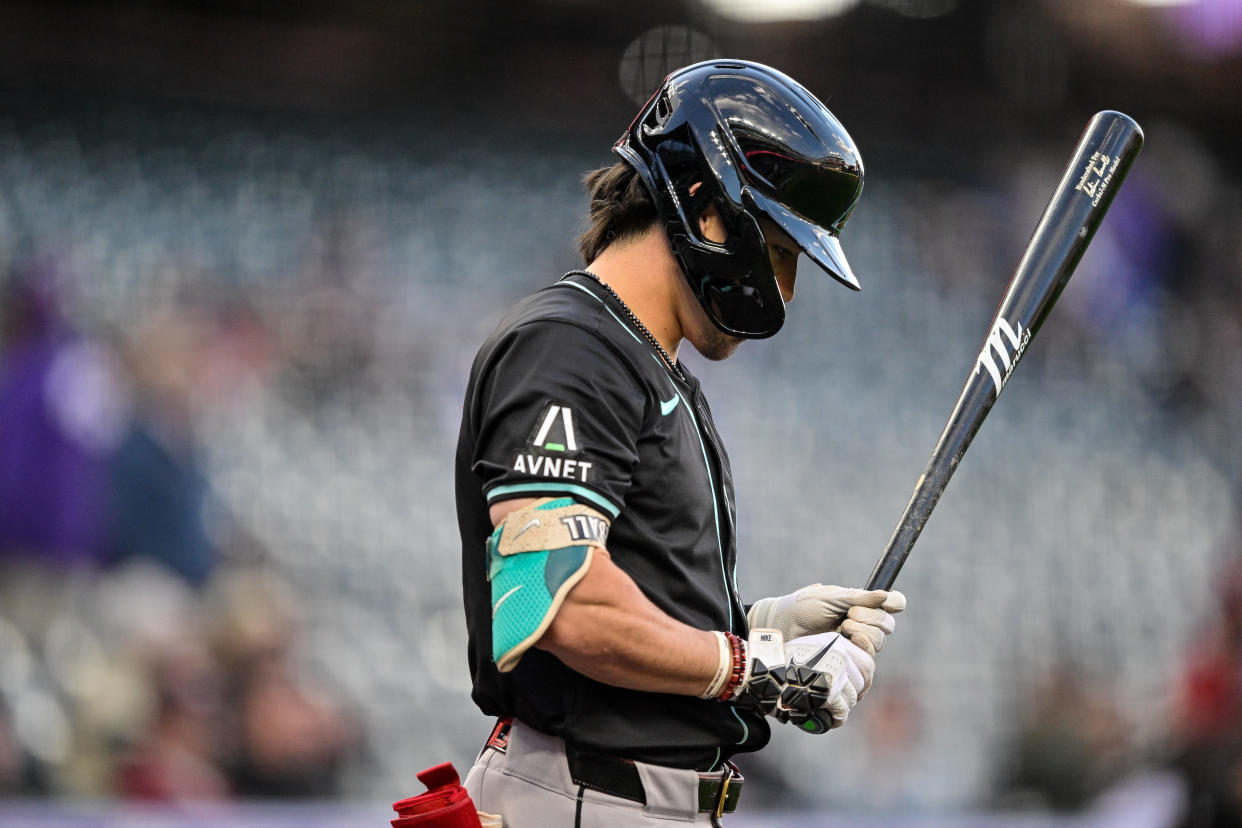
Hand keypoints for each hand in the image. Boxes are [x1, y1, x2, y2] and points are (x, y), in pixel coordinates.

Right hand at [732, 628, 873, 733]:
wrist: (762, 670)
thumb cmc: (781, 663)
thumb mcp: (810, 649)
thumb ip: (831, 658)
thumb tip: (850, 677)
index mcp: (836, 642)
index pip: (866, 663)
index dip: (862, 680)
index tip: (854, 688)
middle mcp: (839, 654)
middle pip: (862, 681)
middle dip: (853, 694)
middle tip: (840, 702)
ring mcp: (836, 671)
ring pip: (853, 697)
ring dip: (843, 706)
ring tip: (830, 710)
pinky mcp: (829, 691)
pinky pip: (843, 710)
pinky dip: (836, 717)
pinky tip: (829, 718)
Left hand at [746, 584, 905, 653]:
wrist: (781, 628)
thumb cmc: (802, 608)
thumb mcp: (830, 598)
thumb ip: (859, 598)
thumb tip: (886, 595)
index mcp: (860, 604)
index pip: (892, 604)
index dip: (895, 603)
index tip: (888, 602)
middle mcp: (862, 624)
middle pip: (887, 625)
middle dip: (872, 618)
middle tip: (848, 616)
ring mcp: (856, 644)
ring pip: (879, 642)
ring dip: (864, 633)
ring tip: (842, 629)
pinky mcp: (849, 662)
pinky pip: (868, 660)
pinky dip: (861, 649)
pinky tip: (846, 643)